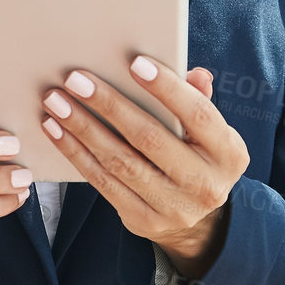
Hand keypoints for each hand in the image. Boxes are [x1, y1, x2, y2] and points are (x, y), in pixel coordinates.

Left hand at [39, 58, 248, 279]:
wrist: (199, 221)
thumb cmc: (199, 155)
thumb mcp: (210, 132)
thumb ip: (200, 100)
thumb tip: (195, 74)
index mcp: (228, 154)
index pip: (198, 115)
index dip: (167, 88)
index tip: (134, 63)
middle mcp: (205, 185)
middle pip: (150, 138)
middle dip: (109, 105)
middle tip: (75, 80)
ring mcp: (173, 208)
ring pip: (120, 162)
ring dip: (82, 129)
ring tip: (56, 102)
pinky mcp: (143, 220)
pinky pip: (103, 183)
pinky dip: (76, 154)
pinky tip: (56, 130)